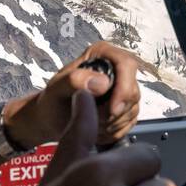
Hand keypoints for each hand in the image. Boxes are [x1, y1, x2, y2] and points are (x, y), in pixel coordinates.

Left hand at [5, 41, 142, 148]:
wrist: (52, 119)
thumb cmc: (52, 100)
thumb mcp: (56, 88)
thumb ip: (75, 80)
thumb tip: (102, 82)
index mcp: (103, 55)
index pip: (127, 65)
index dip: (124, 88)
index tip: (112, 109)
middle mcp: (116, 69)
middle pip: (132, 91)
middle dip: (114, 112)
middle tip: (93, 120)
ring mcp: (123, 89)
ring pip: (132, 109)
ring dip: (112, 123)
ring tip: (91, 124)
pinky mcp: (125, 108)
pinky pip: (130, 122)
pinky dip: (114, 131)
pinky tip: (97, 130)